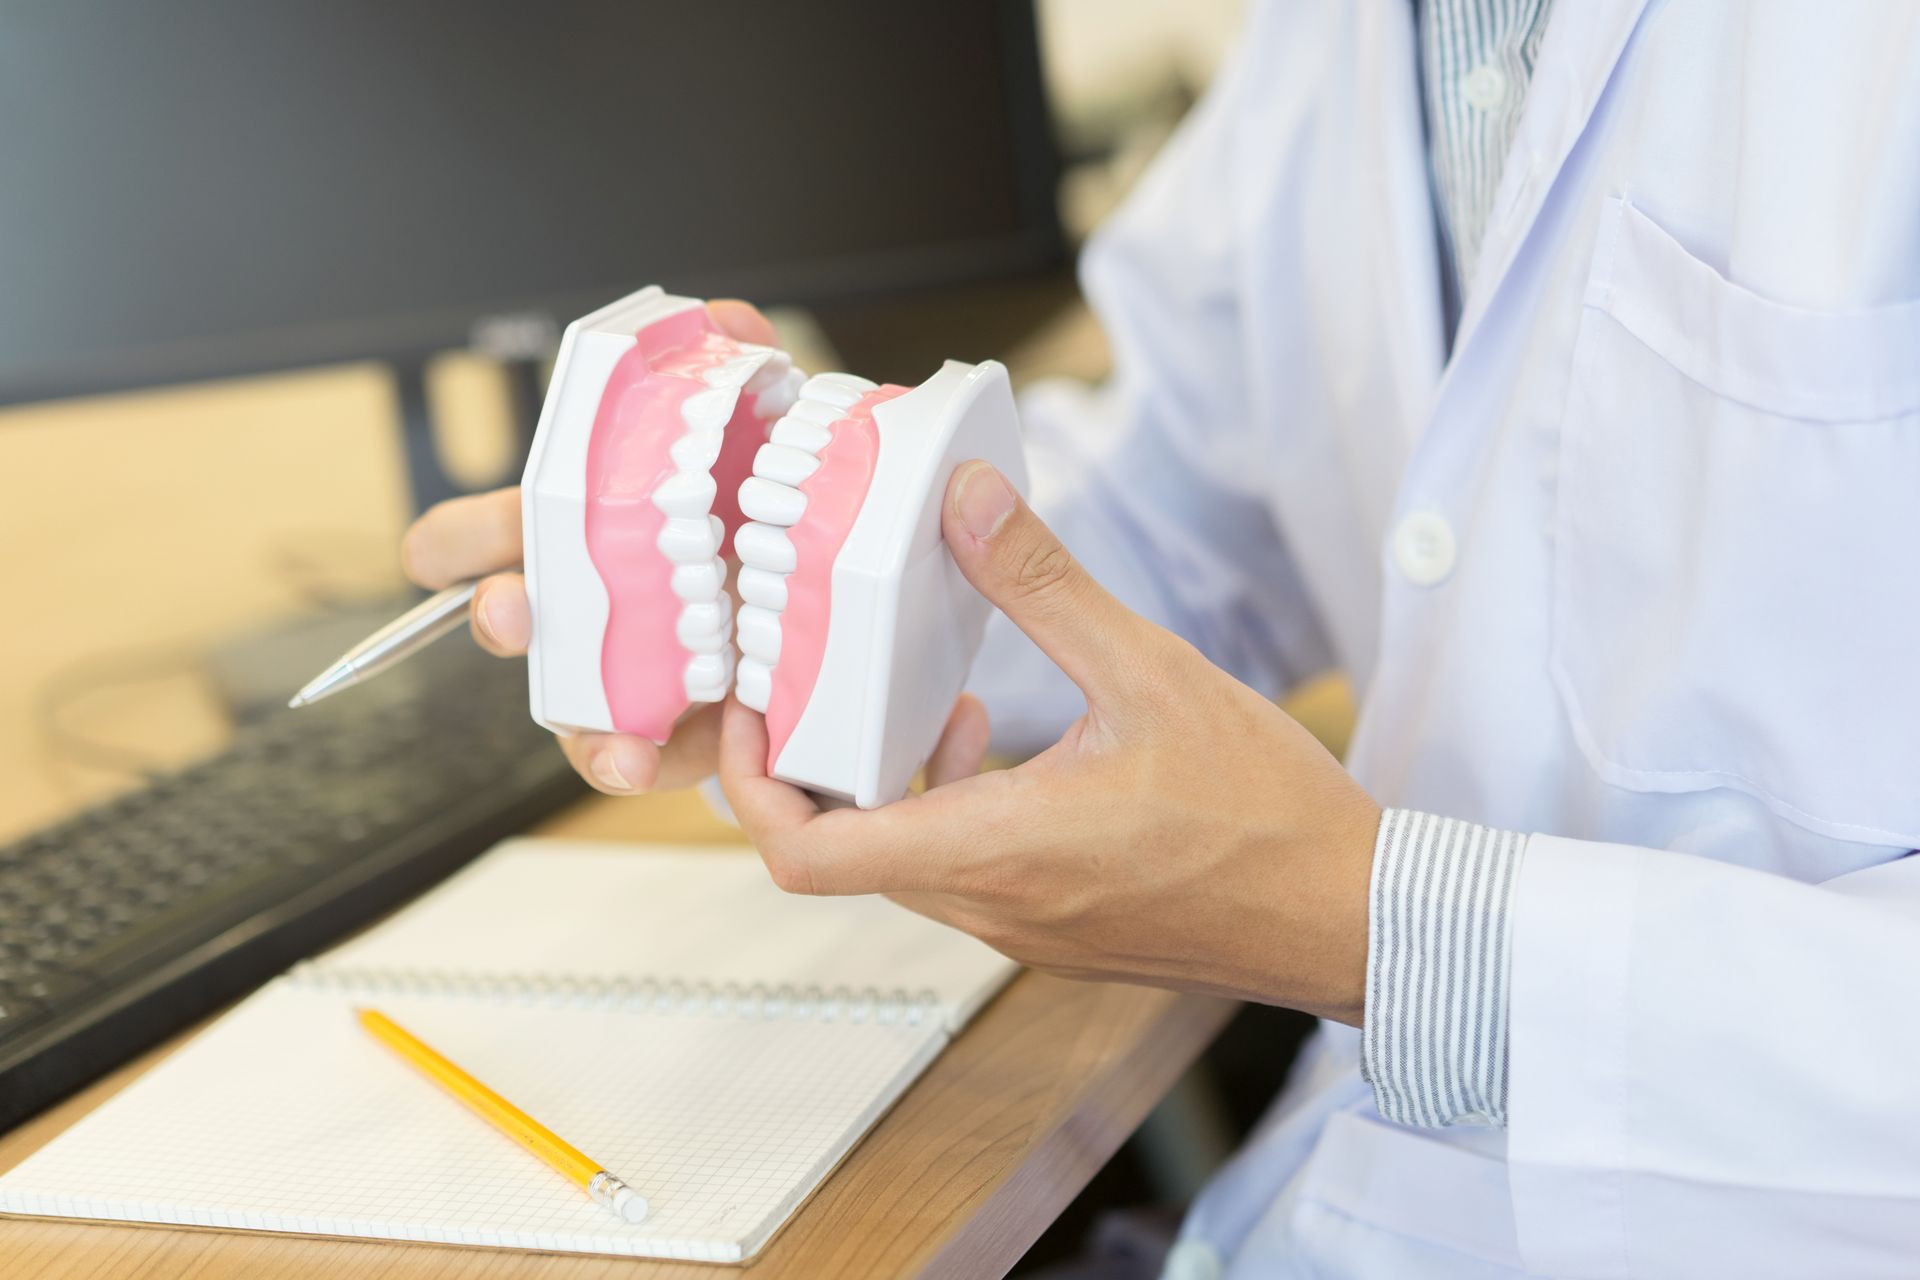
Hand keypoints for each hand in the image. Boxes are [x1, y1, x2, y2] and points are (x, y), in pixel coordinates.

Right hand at [400, 299, 778, 795]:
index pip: (493, 532)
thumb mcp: (761, 427)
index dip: (451, 544)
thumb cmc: (760, 504)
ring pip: (574, 708)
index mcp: (586, 527)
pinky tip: (648, 761)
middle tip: (512, 610)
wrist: (828, 585)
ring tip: (608, 739)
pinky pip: (649, 757)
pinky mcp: (686, 724)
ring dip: (579, 726)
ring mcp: (635, 669)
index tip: (428, 557)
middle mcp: (595, 603)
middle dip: (501, 617)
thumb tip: (723, 317)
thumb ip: (739, 362)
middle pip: (516, 619)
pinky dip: (641, 763)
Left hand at [718, 462, 1381, 1022]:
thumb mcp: (1150, 669)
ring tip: (941, 704)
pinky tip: (1007, 747)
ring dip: (895, 786)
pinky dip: (950, 811)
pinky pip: (962, 876)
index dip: (751, 786)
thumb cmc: (1267, 813)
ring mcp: (1023, 932)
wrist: (1348, 917)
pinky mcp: (1058, 934)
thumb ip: (1042, 584)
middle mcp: (990, 907)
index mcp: (993, 850)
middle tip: (832, 684)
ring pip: (903, 865)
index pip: (808, 855)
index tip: (753, 717)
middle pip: (842, 854)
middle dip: (823, 766)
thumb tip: (965, 502)